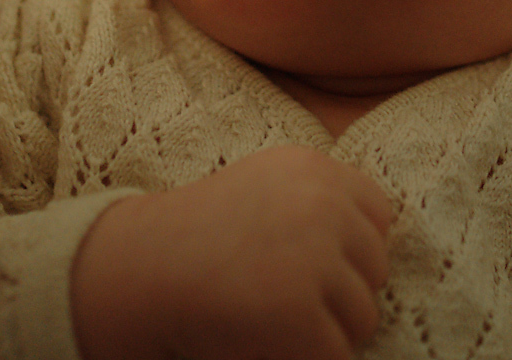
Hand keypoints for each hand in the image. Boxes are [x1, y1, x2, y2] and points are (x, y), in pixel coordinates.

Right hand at [71, 145, 394, 359]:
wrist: (129, 272)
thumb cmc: (194, 238)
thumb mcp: (264, 188)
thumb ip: (321, 202)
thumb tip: (382, 242)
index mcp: (316, 170)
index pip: (379, 217)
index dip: (350, 252)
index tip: (309, 268)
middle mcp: (323, 205)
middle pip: (375, 269)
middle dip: (340, 294)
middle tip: (282, 302)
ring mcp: (315, 257)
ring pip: (363, 315)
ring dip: (327, 331)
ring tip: (272, 324)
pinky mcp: (300, 311)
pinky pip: (335, 352)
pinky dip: (307, 358)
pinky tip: (264, 345)